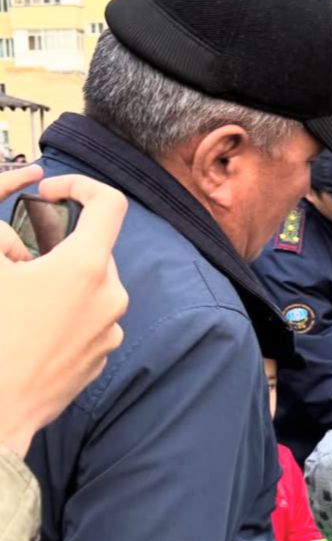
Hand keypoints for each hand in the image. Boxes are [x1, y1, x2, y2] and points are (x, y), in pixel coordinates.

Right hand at [0, 167, 128, 456]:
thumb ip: (0, 235)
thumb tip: (17, 237)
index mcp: (86, 268)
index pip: (109, 204)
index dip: (79, 185)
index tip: (49, 191)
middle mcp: (111, 297)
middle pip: (94, 249)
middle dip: (57, 244)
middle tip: (18, 256)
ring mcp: (111, 330)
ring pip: (91, 286)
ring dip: (60, 281)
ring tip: (21, 299)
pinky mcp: (104, 355)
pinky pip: (90, 319)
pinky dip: (66, 312)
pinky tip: (32, 329)